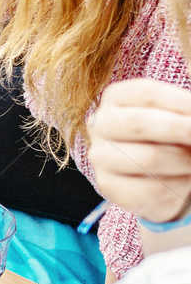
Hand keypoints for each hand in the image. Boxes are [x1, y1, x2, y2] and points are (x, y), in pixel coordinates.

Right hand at [87, 80, 190, 222]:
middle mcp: (101, 124)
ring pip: (148, 159)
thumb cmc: (171, 136)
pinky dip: (179, 186)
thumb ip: (186, 105)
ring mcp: (100, 156)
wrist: (159, 173)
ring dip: (185, 161)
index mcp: (117, 97)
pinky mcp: (109, 186)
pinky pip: (151, 189)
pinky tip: (186, 180)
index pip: (149, 94)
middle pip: (140, 124)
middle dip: (182, 130)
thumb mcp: (177, 113)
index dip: (182, 103)